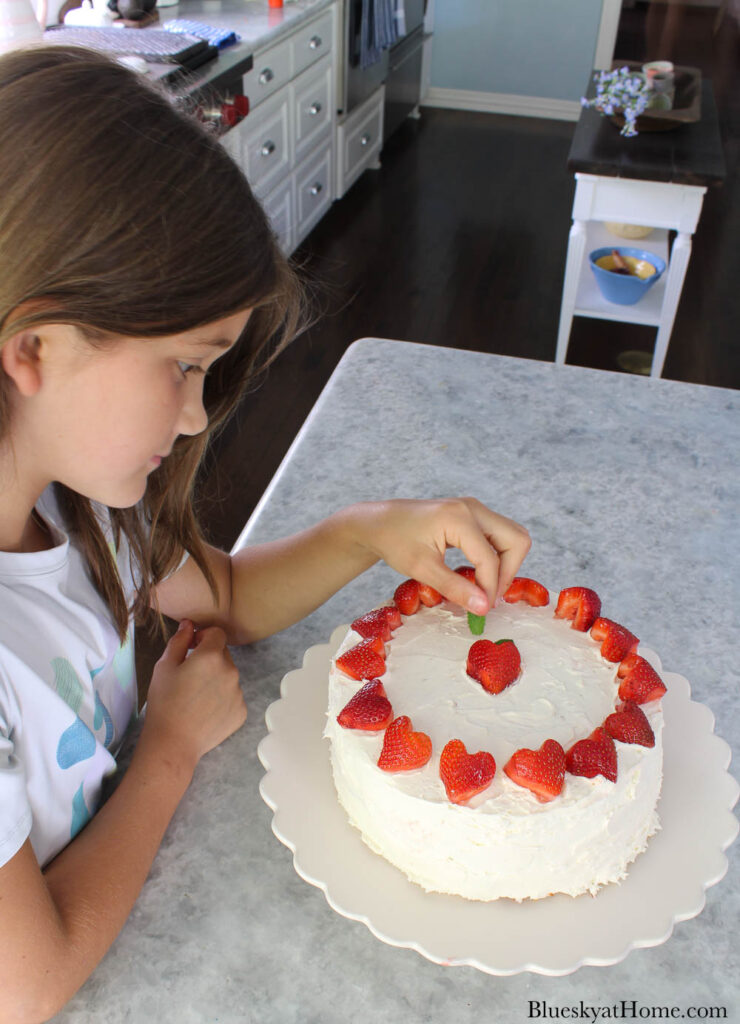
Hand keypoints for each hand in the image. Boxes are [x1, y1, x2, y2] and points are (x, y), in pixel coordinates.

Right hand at [142, 620, 246, 771]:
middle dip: (209, 658)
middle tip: (190, 676)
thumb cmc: (164, 702)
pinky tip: (205, 710)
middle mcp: (231, 671)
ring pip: (229, 676)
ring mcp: (239, 692)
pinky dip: (222, 698)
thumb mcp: (164, 667)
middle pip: (223, 654)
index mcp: (211, 656)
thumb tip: (189, 624)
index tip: (191, 648)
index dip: (204, 637)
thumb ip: (180, 641)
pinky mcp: (242, 711)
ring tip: (196, 697)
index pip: (217, 633)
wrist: (173, 742)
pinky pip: (233, 696)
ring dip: (217, 679)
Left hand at [352, 498, 530, 613]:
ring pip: (511, 536)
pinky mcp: (471, 515)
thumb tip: (484, 608)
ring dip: (505, 564)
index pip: (490, 559)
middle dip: (509, 571)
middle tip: (490, 596)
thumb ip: (454, 588)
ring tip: (485, 587)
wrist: (379, 523)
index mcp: (460, 518)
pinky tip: (477, 574)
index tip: (480, 611)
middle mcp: (473, 508)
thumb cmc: (395, 542)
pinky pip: (498, 536)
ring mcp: (474, 509)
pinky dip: (495, 556)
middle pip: (516, 540)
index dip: (490, 589)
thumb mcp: (422, 569)